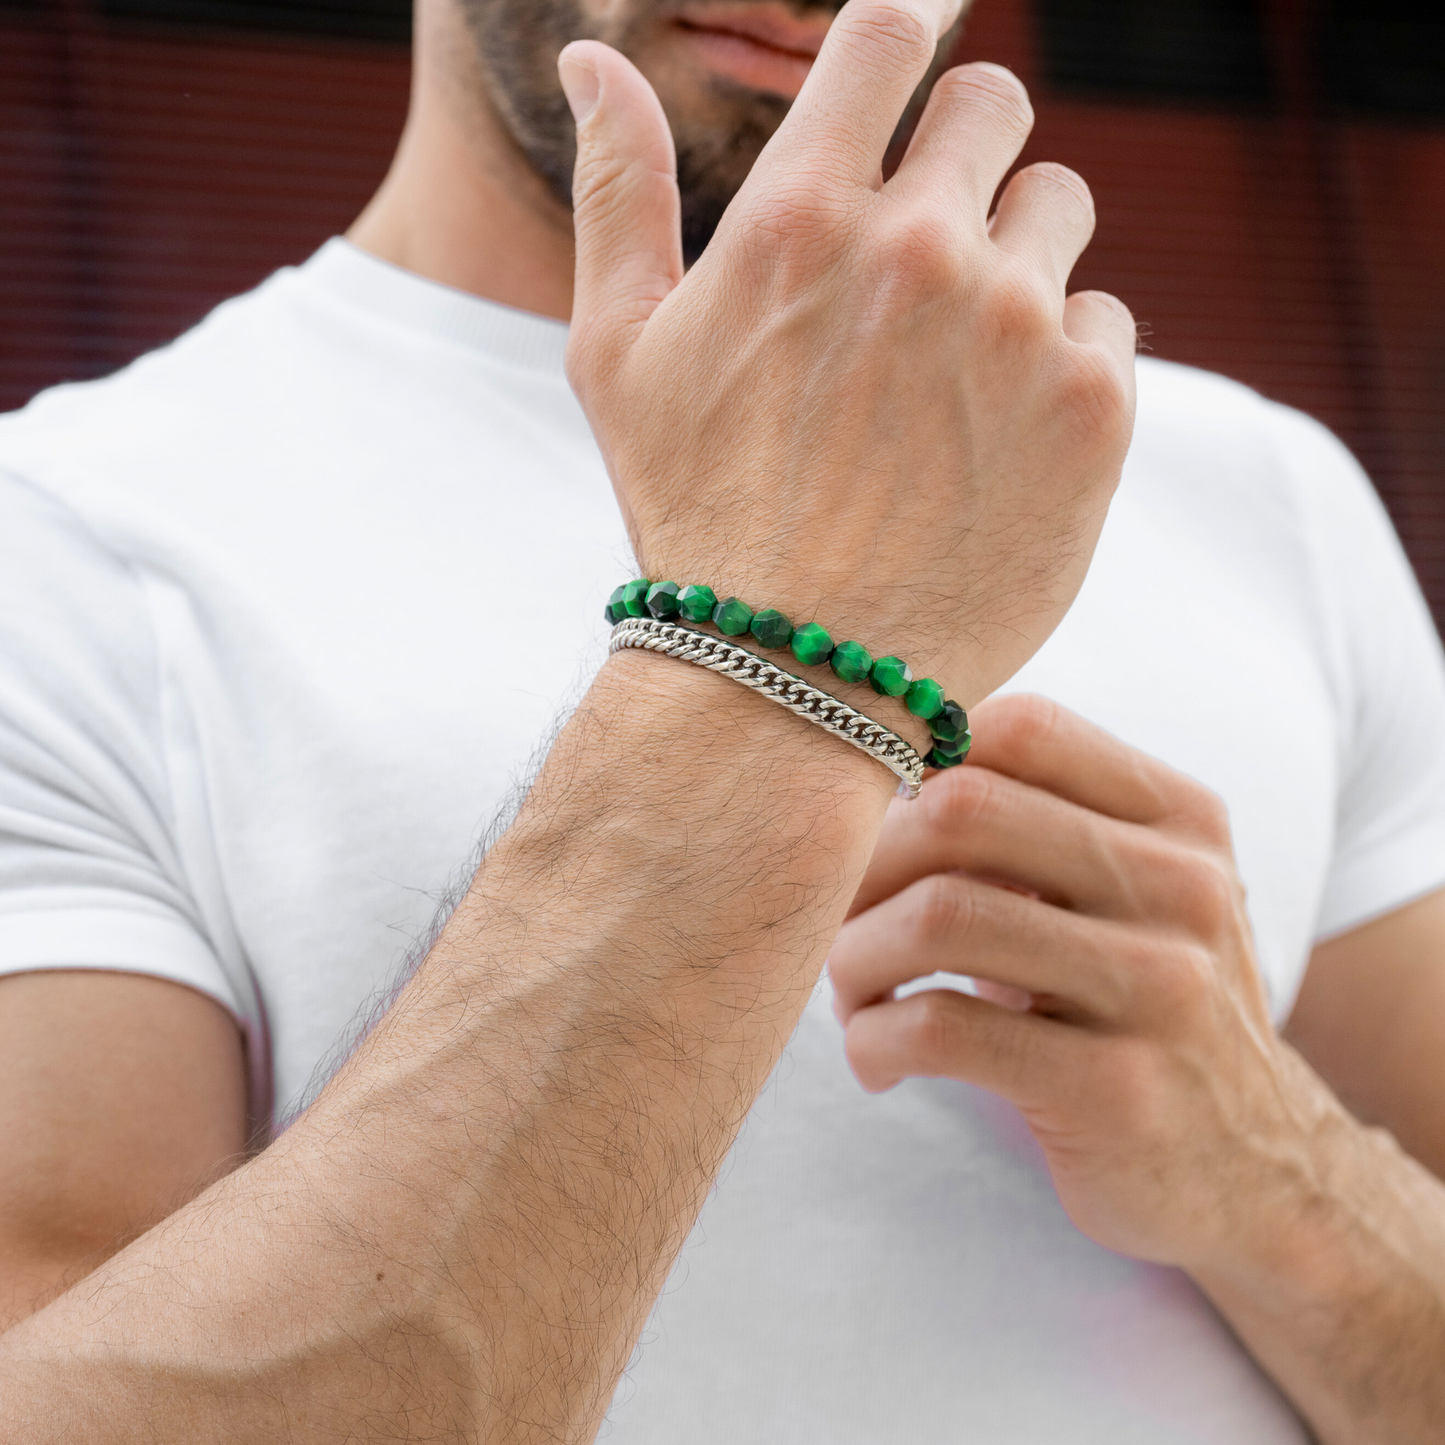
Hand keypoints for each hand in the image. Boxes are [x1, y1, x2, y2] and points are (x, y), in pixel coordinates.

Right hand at [558, 3, 1136, 706]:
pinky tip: (994, 437)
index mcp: (801, 217)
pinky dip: (1061, 360)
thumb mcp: (617, 358)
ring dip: (1018, 254)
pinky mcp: (1093, 407)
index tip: (899, 103)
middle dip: (964, 155)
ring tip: (956, 363)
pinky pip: (1105, 320)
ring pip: (1061, 208)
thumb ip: (616, 194)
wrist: (794, 677)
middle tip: (926, 254)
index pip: (888, 35)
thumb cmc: (695, 517)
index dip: (898, 55)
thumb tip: (584, 58)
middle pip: (995, 106)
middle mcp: (921, 249)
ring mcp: (1017, 326)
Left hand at [829, 693, 1340, 1270]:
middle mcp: (1182, 887)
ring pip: (941, 915)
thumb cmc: (1141, 1008)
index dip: (920, 763)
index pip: (1023, 726)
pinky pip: (942, 1028)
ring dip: (855, 956)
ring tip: (853, 994)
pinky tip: (875, 1059)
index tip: (880, 830)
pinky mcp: (1116, 1089)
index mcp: (1180, 819)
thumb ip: (1033, 824)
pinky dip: (873, 1039)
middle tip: (839, 919)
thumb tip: (874, 779)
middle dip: (865, 864)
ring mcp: (1159, 988)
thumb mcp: (1125, 897)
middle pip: (963, 809)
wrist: (1259, 1173)